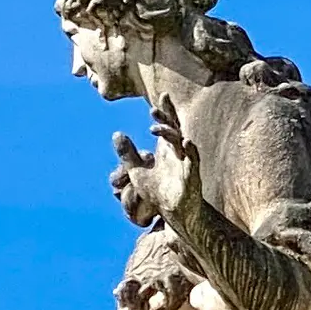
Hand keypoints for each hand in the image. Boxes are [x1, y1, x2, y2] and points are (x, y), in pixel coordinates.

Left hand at [108, 97, 199, 227]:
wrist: (172, 214)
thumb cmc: (158, 193)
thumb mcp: (137, 171)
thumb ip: (127, 153)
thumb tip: (116, 133)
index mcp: (167, 150)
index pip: (169, 125)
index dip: (167, 111)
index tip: (163, 95)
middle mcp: (178, 154)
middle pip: (176, 129)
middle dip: (167, 118)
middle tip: (152, 110)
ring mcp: (186, 165)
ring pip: (181, 143)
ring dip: (170, 133)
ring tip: (153, 127)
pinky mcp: (191, 178)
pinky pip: (194, 162)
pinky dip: (192, 152)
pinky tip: (187, 141)